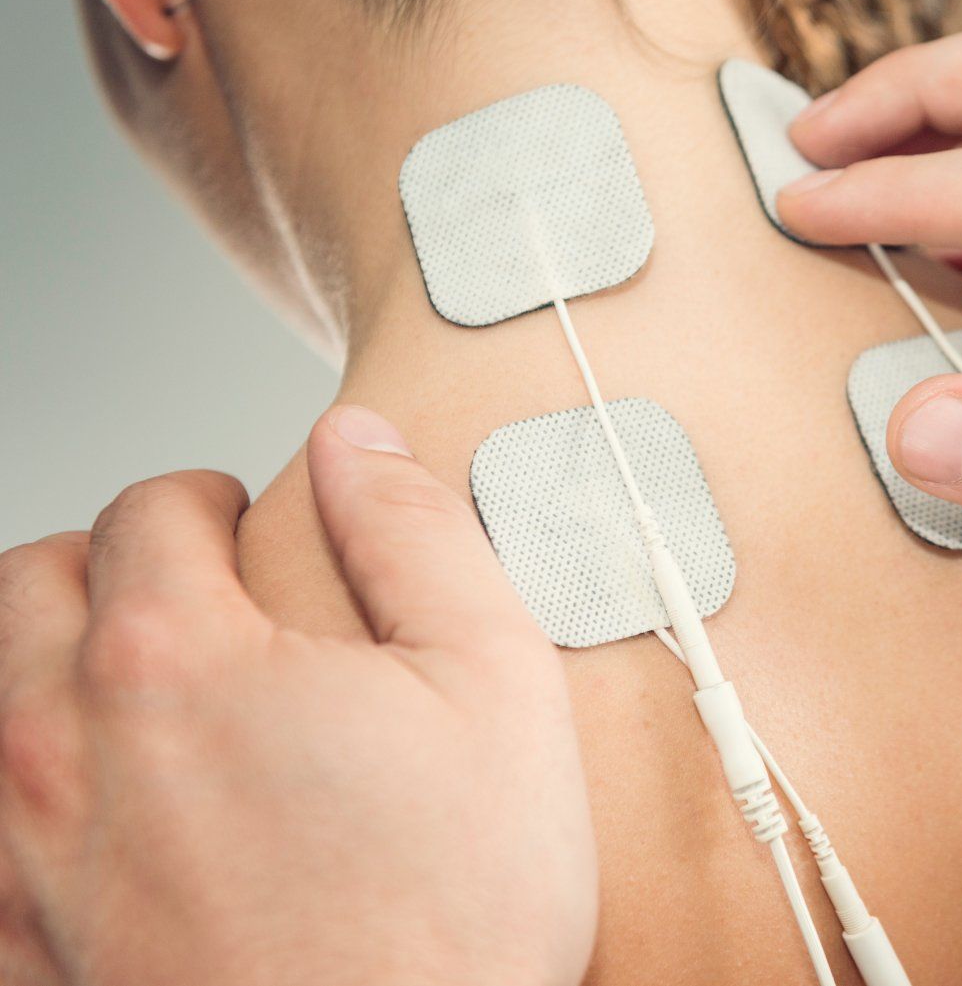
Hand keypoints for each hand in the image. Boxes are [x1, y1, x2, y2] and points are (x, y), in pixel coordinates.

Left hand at [0, 407, 595, 985]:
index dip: (209, 499)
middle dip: (108, 564)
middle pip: (31, 589)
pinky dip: (25, 794)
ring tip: (139, 692)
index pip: (149, 510)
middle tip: (188, 594)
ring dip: (49, 667)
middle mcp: (62, 751)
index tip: (247, 527)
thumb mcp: (497, 686)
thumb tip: (361, 444)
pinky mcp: (20, 953)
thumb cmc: (450, 920)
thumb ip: (418, 535)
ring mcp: (24, 864)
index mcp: (177, 661)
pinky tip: (103, 817)